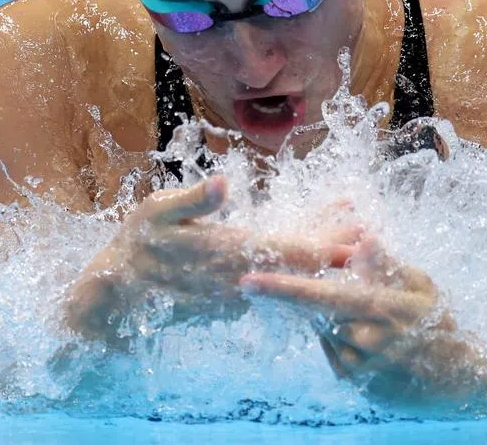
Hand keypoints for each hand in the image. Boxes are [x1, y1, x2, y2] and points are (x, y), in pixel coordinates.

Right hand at [62, 175, 359, 346]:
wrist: (116, 302)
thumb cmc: (135, 248)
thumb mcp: (156, 213)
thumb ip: (193, 200)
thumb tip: (224, 182)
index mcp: (228, 252)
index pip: (289, 246)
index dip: (326, 237)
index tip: (358, 227)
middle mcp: (240, 278)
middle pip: (298, 264)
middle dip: (334, 247)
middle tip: (370, 234)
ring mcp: (237, 295)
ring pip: (287, 277)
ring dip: (316, 260)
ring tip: (349, 243)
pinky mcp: (230, 304)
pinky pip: (271, 286)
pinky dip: (292, 272)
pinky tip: (307, 261)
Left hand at [240, 236, 486, 400]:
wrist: (457, 379)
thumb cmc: (438, 321)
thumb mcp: (420, 285)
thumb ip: (386, 262)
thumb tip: (363, 236)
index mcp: (380, 306)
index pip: (320, 295)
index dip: (281, 288)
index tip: (248, 281)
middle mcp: (366, 339)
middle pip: (315, 312)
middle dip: (307, 296)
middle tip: (322, 287)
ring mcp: (359, 364)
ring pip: (322, 330)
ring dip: (330, 317)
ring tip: (365, 315)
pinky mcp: (353, 381)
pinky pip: (330, 350)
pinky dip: (338, 337)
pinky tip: (364, 335)